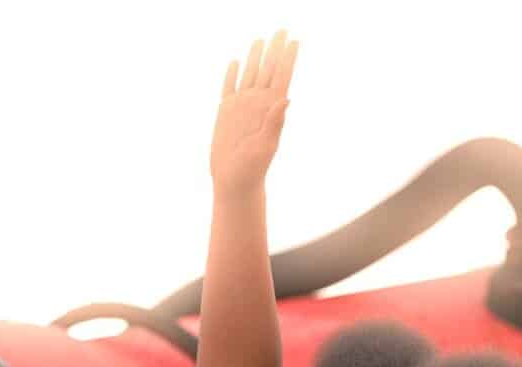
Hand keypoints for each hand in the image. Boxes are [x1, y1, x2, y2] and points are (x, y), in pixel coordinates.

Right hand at [210, 30, 297, 196]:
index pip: (282, 77)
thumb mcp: (265, 146)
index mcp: (271, 109)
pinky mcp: (226, 111)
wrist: (234, 181)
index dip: (288, 59)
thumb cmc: (252, 169)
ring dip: (256, 57)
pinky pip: (229, 87)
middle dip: (275, 50)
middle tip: (283, 30)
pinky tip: (236, 62)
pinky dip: (232, 74)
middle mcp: (258, 104)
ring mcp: (242, 106)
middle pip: (268, 70)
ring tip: (262, 39)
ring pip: (250, 74)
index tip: (295, 41)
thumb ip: (275, 122)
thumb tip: (286, 99)